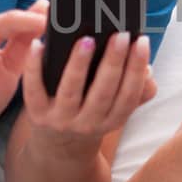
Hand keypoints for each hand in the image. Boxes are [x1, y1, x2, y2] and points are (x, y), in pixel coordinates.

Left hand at [20, 8, 156, 158]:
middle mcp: (88, 123)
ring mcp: (61, 120)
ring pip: (71, 91)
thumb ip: (138, 90)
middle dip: (113, 62)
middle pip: (103, 93)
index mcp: (113, 120)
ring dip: (80, 65)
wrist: (59, 147)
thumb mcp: (118, 110)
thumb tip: (147, 69)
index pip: (129, 95)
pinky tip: (38, 45)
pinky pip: (34, 90)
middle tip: (120, 35)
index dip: (137, 69)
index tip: (141, 41)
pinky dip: (34, 68)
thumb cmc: (94, 114)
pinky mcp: (37, 114)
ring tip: (87, 40)